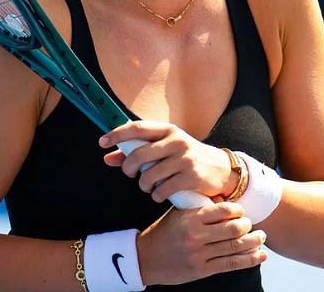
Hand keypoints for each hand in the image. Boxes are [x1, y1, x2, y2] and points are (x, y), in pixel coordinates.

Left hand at [100, 121, 238, 203]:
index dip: (117, 134)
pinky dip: (156, 195)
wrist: (221, 170)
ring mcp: (185, 159)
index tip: (102, 142)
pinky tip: (160, 194)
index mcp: (168, 130)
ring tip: (149, 186)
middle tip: (131, 174)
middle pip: (139, 155)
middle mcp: (177, 141)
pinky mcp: (191, 176)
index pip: (137, 127)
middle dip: (128, 168)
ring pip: (148, 176)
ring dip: (144, 185)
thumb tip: (108, 157)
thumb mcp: (165, 149)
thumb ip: (137, 152)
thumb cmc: (186, 158)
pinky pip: (162, 190)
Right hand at [137, 201, 266, 284]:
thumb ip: (200, 207)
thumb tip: (227, 202)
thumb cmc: (164, 231)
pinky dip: (249, 260)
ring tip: (261, 237)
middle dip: (248, 226)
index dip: (239, 210)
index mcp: (191, 218)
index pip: (224, 210)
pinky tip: (260, 255)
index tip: (242, 211)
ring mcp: (199, 255)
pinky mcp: (201, 270)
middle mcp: (196, 236)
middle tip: (252, 224)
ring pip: (235, 247)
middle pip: (234, 229)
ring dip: (254, 241)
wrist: (144, 258)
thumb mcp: (179, 213)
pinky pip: (230, 264)